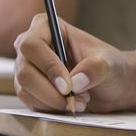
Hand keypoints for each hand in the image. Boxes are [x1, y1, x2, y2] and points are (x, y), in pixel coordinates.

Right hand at [13, 14, 135, 113]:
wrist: (110, 85)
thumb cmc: (108, 66)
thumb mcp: (109, 63)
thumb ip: (96, 68)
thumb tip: (76, 81)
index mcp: (46, 27)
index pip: (32, 45)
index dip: (48, 67)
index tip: (68, 86)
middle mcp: (31, 46)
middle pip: (24, 71)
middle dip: (51, 91)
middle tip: (74, 99)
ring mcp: (26, 68)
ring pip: (24, 90)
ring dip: (53, 101)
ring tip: (79, 101)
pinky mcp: (28, 88)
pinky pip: (29, 102)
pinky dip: (50, 108)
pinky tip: (69, 105)